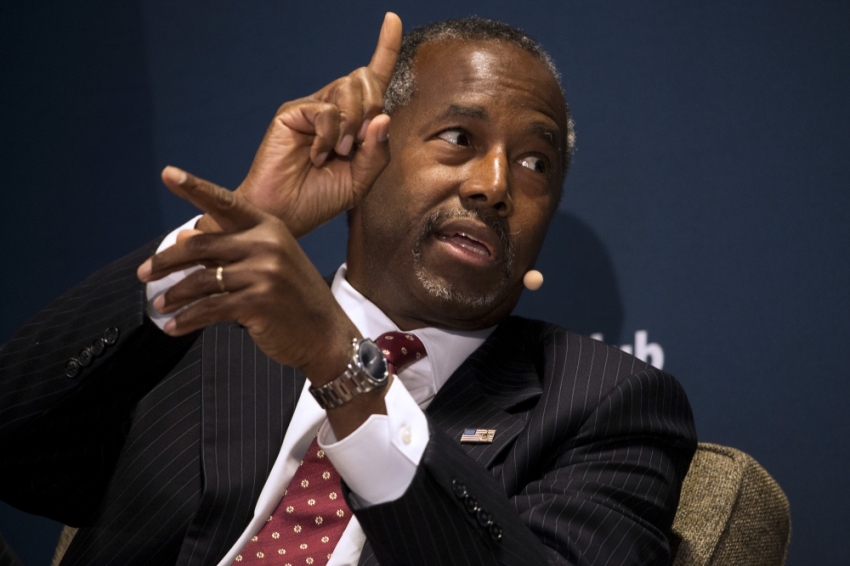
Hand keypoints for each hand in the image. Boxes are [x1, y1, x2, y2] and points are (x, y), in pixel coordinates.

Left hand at [138, 167, 359, 382]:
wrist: (326, 334)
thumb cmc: (295, 299)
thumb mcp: (270, 264)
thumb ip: (229, 250)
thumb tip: (184, 238)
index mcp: (269, 227)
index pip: (225, 202)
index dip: (194, 187)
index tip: (167, 174)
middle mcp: (267, 244)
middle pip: (200, 246)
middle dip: (165, 261)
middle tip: (143, 273)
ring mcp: (265, 273)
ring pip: (201, 281)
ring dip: (174, 295)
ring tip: (158, 304)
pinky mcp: (258, 302)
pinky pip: (209, 309)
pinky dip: (186, 320)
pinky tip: (172, 326)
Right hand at [199, 12, 402, 237]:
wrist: (286, 215)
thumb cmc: (320, 199)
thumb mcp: (361, 180)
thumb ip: (377, 151)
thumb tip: (384, 116)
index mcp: (353, 122)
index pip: (373, 79)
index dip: (385, 49)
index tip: (392, 19)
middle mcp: (333, 109)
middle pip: (367, 80)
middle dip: (373, 109)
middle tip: (356, 145)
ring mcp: (312, 109)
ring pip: (349, 89)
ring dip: (352, 126)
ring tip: (336, 154)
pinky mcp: (293, 113)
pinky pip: (327, 110)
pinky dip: (329, 135)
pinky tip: (318, 154)